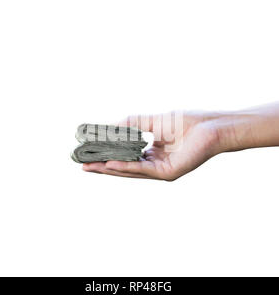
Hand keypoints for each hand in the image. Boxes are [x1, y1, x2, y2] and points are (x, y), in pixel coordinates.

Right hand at [82, 111, 224, 180]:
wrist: (210, 126)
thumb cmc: (185, 122)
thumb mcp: (151, 121)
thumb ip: (131, 124)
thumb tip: (109, 127)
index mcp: (152, 154)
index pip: (124, 157)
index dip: (106, 156)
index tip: (89, 154)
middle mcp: (154, 164)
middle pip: (124, 167)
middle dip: (102, 166)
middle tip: (82, 165)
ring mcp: (160, 170)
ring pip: (130, 171)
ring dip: (109, 169)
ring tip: (90, 167)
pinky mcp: (168, 173)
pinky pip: (143, 170)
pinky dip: (126, 167)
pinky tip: (110, 165)